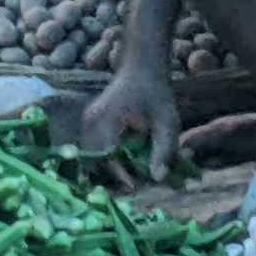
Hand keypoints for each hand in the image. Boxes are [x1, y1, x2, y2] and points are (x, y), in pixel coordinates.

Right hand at [80, 58, 181, 179]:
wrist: (141, 68)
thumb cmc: (155, 92)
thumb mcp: (167, 121)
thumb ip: (164, 150)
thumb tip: (158, 179)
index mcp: (106, 120)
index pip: (108, 156)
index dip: (121, 175)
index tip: (136, 188)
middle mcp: (91, 123)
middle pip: (97, 160)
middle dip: (115, 175)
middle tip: (136, 185)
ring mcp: (88, 123)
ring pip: (95, 156)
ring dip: (112, 167)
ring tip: (132, 177)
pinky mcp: (91, 124)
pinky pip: (97, 148)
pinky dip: (111, 158)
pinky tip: (127, 163)